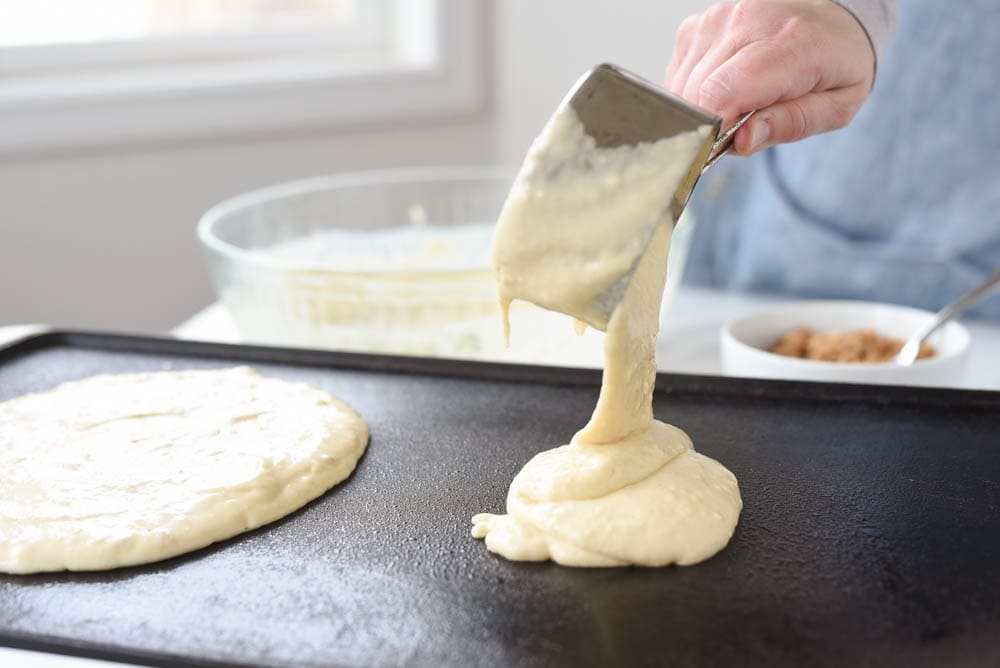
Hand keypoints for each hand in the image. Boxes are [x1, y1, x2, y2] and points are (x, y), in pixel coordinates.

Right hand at [666, 0, 874, 154]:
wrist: (833, 20)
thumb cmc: (836, 65)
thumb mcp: (837, 106)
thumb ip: (792, 124)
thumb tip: (742, 140)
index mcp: (790, 42)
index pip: (722, 94)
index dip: (715, 131)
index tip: (728, 145)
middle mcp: (747, 21)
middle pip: (697, 95)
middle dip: (712, 124)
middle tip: (744, 125)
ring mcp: (718, 19)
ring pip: (682, 89)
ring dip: (702, 109)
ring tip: (739, 102)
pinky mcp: (697, 25)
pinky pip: (678, 76)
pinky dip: (694, 92)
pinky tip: (724, 86)